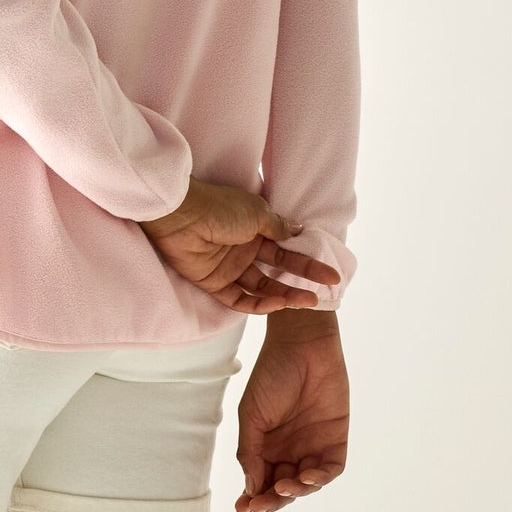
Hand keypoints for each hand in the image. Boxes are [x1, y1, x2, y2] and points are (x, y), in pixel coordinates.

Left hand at [138, 175, 340, 313]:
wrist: (180, 214)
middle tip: (326, 290)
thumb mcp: (256, 212)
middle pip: (278, 269)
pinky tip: (277, 303)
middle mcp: (244, 248)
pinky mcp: (214, 283)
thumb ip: (278, 226)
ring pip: (262, 287)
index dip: (308, 260)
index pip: (287, 248)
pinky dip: (258, 304)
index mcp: (255, 228)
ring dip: (285, 295)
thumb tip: (298, 230)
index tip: (331, 273)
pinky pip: (240, 299)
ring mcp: (230, 267)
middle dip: (303, 280)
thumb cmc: (220, 207)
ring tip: (308, 300)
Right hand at [235, 316, 348, 511]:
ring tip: (283, 486)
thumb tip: (249, 488)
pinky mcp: (335, 440)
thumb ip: (250, 450)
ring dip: (295, 491)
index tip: (242, 508)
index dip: (252, 497)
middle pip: (282, 487)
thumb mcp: (251, 413)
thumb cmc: (271, 373)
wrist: (302, 344)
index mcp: (266, 443)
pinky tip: (307, 476)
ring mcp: (312, 446)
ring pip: (306, 484)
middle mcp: (289, 449)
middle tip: (261, 504)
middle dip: (272, 500)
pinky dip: (319, 479)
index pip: (260, 479)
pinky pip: (330, 470)